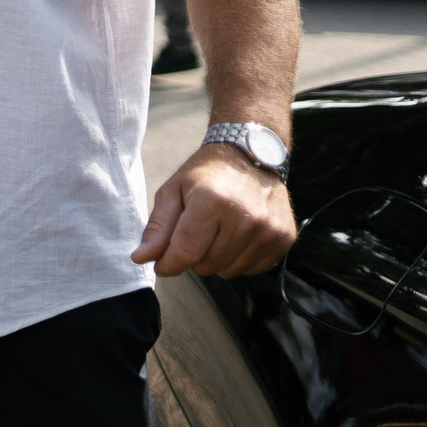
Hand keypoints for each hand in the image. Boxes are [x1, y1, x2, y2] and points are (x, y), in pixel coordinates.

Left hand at [134, 143, 295, 278]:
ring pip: (229, 271)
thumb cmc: (205, 175)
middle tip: (197, 230)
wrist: (251, 155)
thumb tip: (141, 259)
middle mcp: (245, 217)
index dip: (168, 264)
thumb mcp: (172, 192)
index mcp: (211, 202)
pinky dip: (240, 258)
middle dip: (194, 255)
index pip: (185, 253)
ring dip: (217, 258)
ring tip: (219, 230)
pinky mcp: (285, 238)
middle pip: (206, 266)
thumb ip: (157, 228)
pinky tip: (239, 234)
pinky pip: (252, 269)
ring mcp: (269, 229)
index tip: (162, 264)